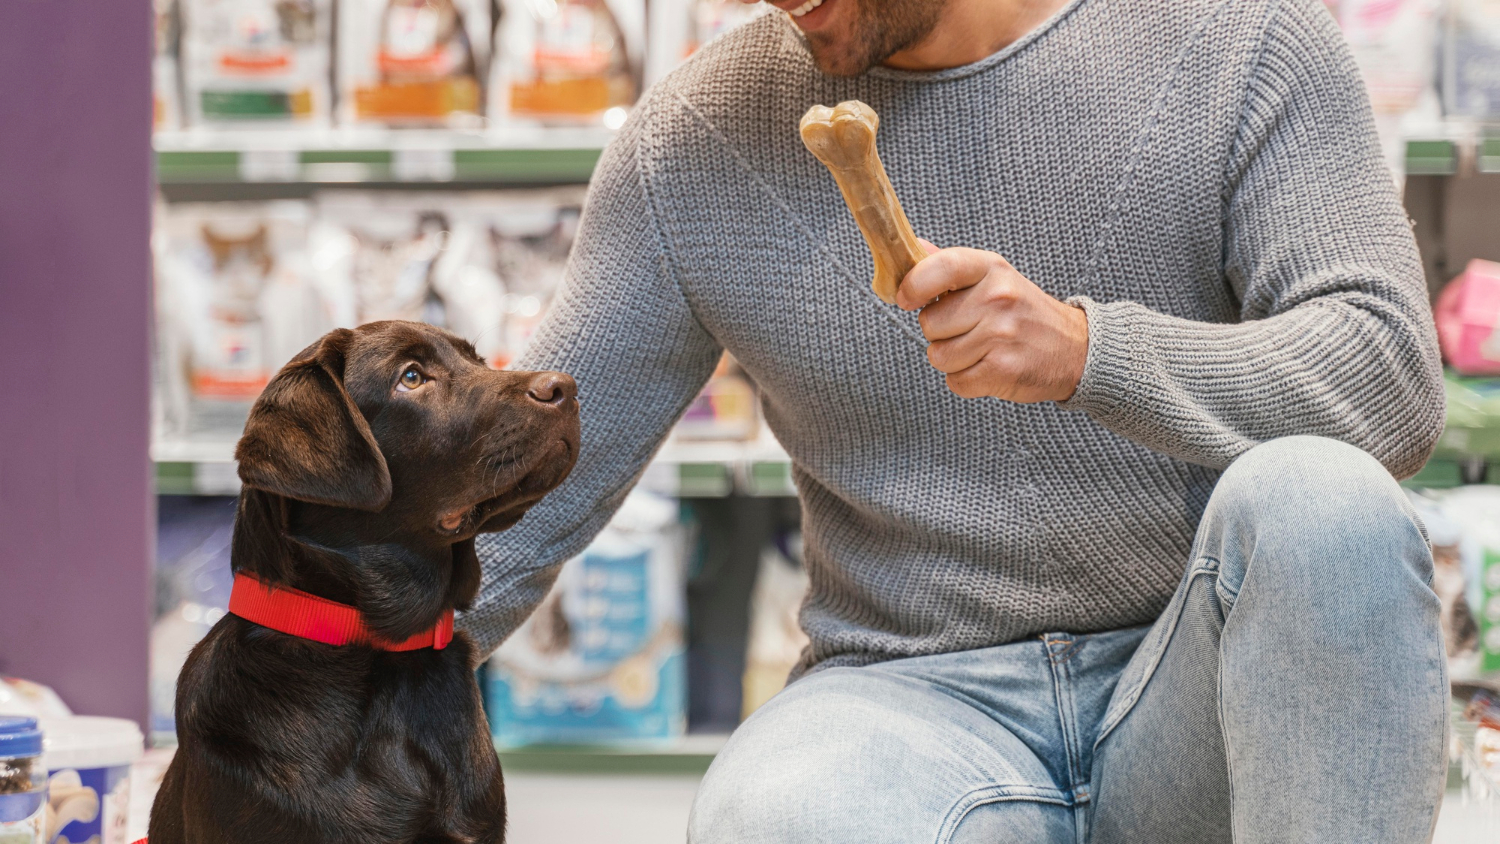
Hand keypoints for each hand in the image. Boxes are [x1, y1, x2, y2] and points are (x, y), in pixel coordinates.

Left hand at [895, 242, 1088, 402]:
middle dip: (939, 333)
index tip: (905, 298)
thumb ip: (950, 266)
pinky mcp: (1003, 369)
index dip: (913, 285)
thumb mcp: (993, 277)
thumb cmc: (1023, 312)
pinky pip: (956, 382)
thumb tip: (914, 247)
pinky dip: (966, 381)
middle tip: (968, 330)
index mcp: (991, 268)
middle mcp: (997, 297)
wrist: (1075, 348)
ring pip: (938, 356)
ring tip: (980, 349)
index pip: (940, 267)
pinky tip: (988, 367)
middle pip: (929, 323)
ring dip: (952, 360)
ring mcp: (1001, 334)